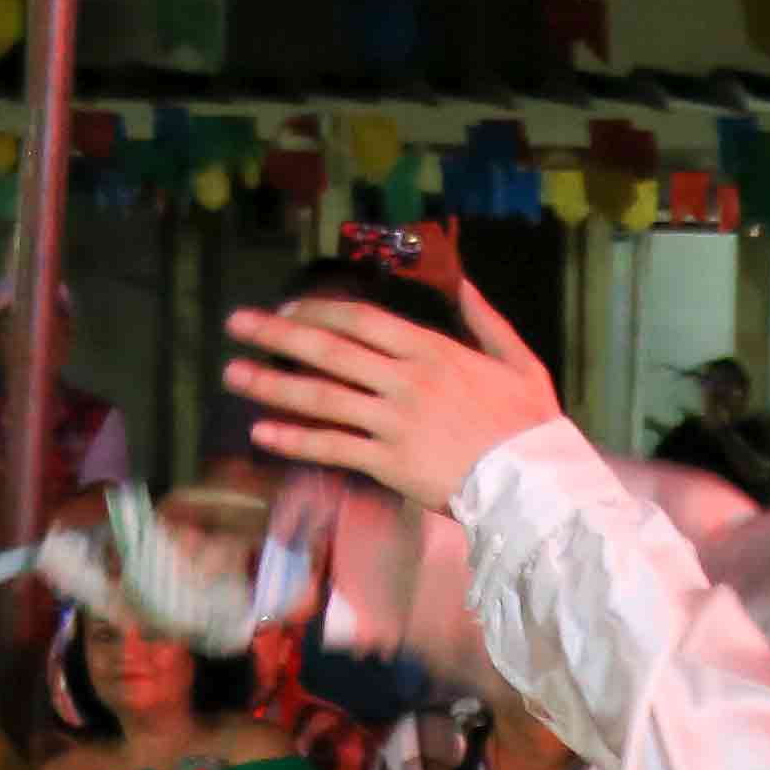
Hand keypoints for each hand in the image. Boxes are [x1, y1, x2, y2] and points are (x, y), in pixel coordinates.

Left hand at [223, 280, 567, 517]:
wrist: (537, 485)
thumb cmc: (532, 426)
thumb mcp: (519, 361)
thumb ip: (486, 321)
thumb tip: (465, 283)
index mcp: (432, 351)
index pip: (360, 319)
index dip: (318, 309)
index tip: (287, 308)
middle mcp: (405, 381)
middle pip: (328, 349)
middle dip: (276, 334)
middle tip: (236, 324)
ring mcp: (394, 423)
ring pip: (321, 397)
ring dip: (271, 384)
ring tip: (232, 374)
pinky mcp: (390, 465)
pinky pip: (333, 448)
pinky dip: (295, 440)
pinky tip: (262, 432)